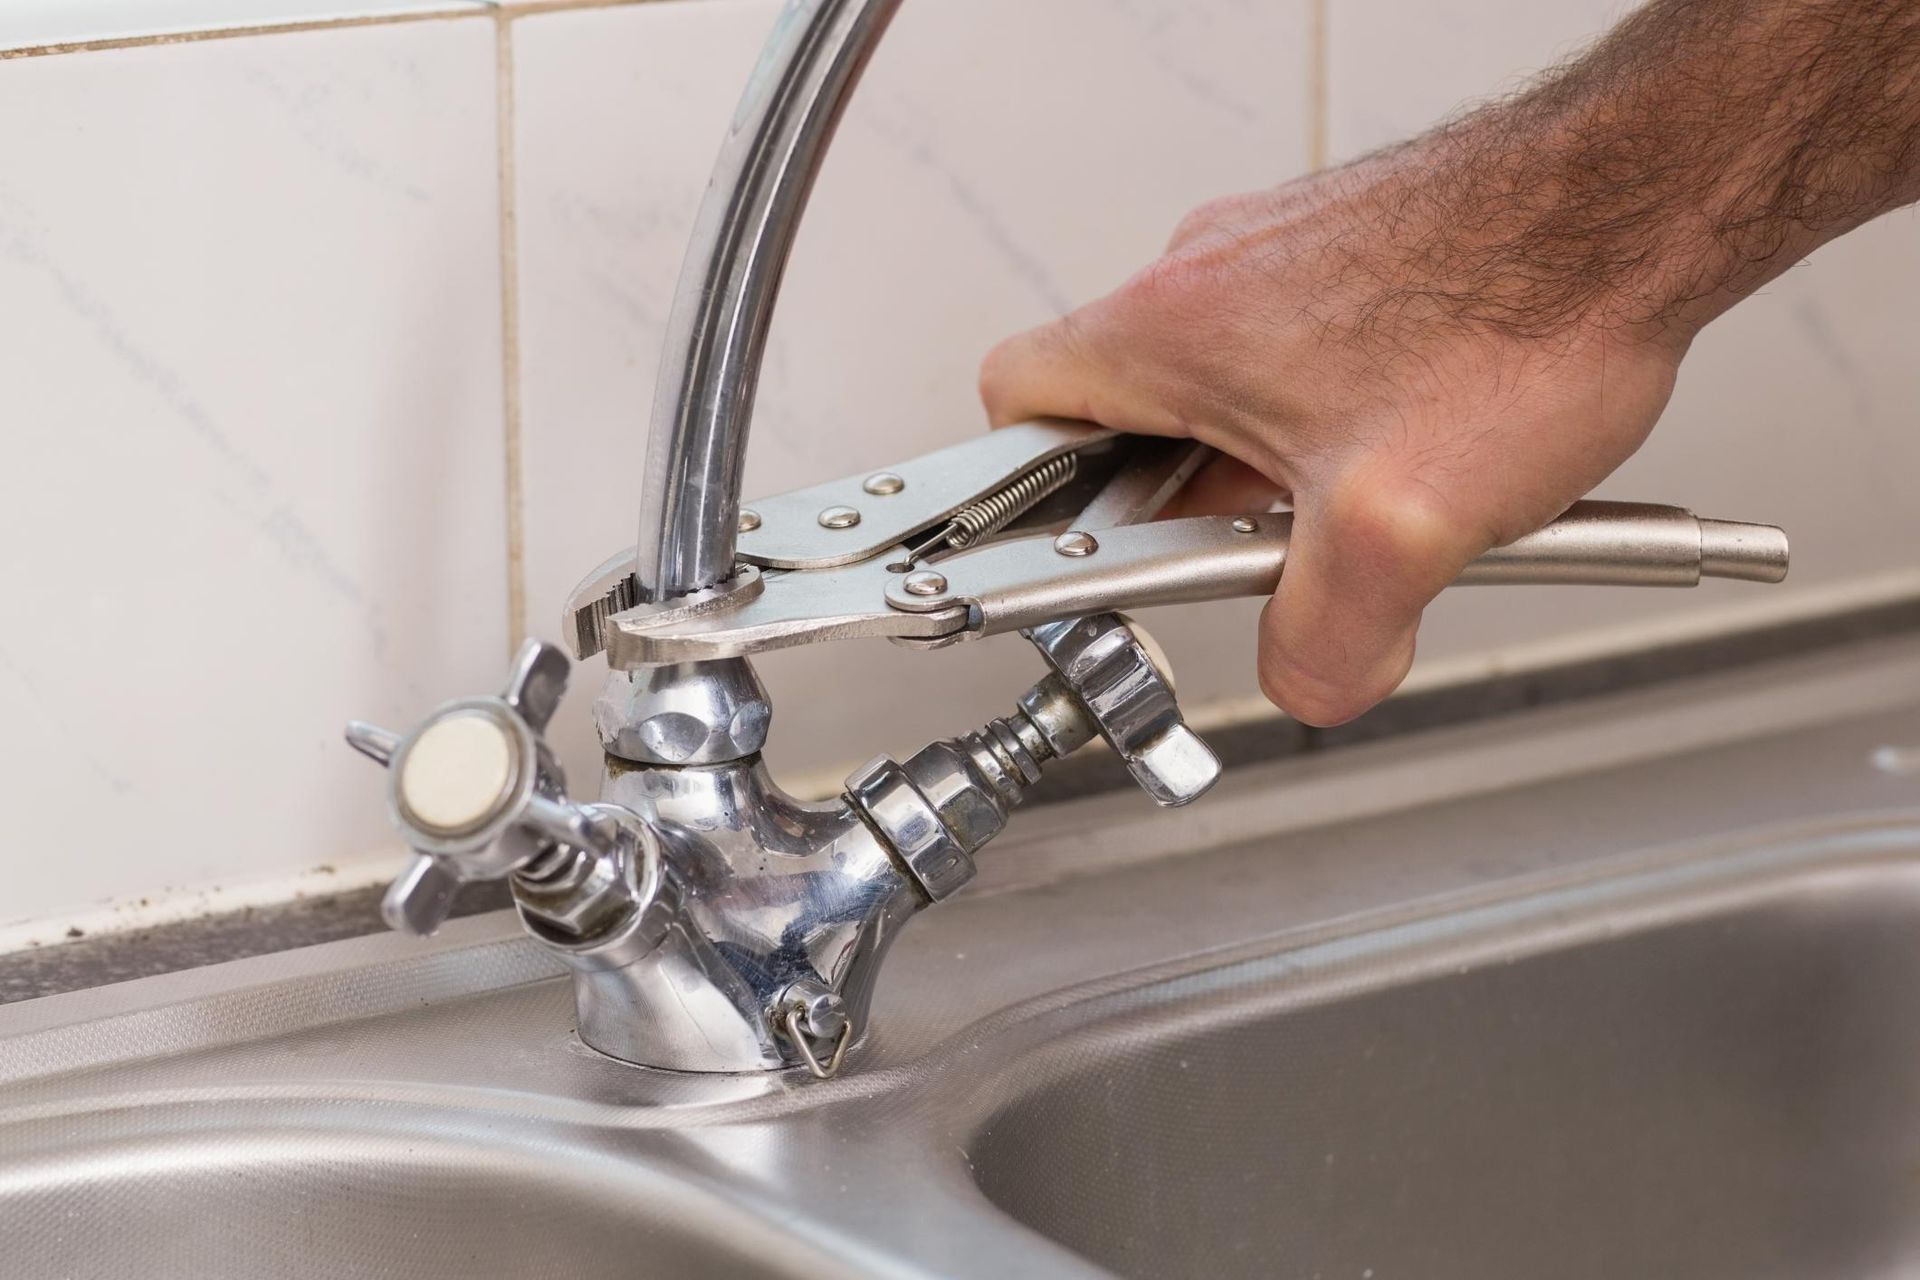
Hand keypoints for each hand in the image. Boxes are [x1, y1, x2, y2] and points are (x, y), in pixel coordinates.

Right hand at [979, 142, 1689, 725]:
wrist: (1637, 205)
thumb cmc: (1526, 309)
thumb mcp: (1401, 530)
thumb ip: (1324, 643)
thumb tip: (1304, 682)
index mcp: (1169, 328)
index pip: (1017, 402)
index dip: (1021, 492)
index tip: (1063, 547)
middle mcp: (1207, 275)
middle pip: (1129, 418)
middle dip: (1187, 508)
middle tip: (1255, 556)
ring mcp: (1277, 258)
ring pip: (1224, 395)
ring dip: (1275, 471)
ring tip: (1366, 508)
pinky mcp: (1344, 257)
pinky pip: (1298, 361)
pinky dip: (1337, 424)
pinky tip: (1419, 457)